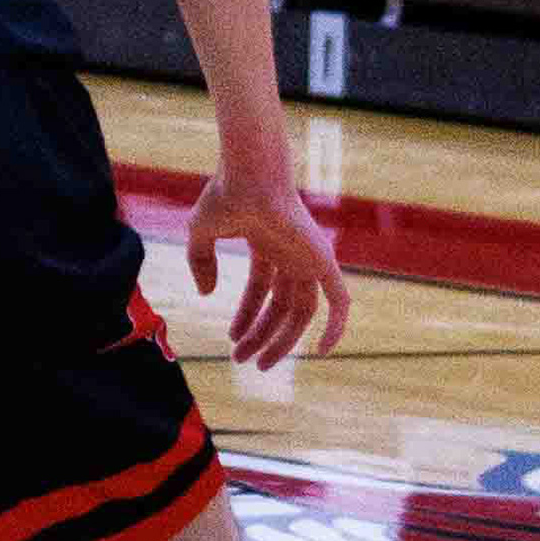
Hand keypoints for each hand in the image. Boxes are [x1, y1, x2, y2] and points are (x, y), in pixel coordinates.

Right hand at [186, 164, 350, 368]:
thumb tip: (205, 294)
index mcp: (269, 243)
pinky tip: (323, 351)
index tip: (232, 339)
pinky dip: (337, 326)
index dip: (247, 316)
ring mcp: (309, 257)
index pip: (261, 290)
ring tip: (260, 364)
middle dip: (262, 335)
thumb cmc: (226, 194)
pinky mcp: (324, 260)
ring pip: (302, 311)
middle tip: (242, 360)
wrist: (249, 176)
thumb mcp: (201, 233)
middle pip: (282, 306)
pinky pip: (339, 301)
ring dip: (282, 340)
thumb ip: (200, 262)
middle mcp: (292, 252)